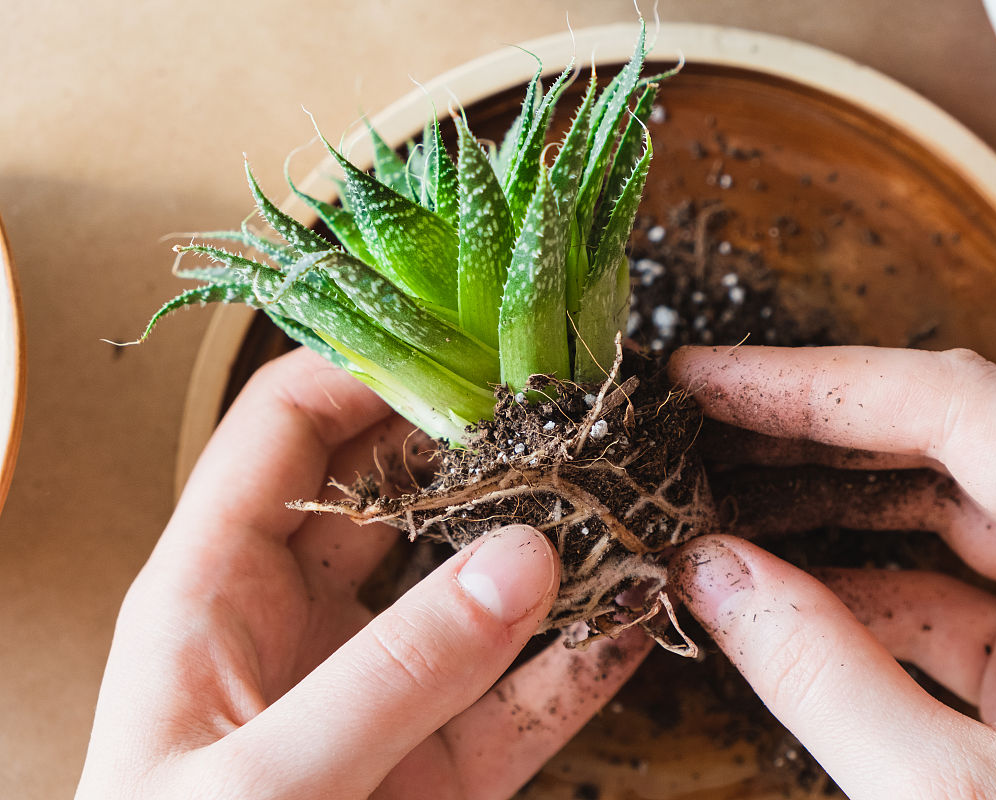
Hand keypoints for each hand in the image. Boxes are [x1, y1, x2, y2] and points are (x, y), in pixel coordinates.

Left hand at [76, 348, 648, 799]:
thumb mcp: (266, 780)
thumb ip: (395, 672)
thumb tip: (526, 560)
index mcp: (215, 589)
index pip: (290, 429)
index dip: (374, 373)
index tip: (475, 354)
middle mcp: (303, 623)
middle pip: (405, 496)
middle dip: (492, 456)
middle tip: (578, 417)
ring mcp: (382, 692)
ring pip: (479, 592)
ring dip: (555, 553)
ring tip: (630, 506)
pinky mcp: (439, 764)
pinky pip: (523, 696)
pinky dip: (582, 660)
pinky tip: (636, 619)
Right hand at [669, 345, 995, 798]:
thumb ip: (816, 670)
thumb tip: (706, 570)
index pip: (961, 410)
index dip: (816, 384)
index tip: (709, 381)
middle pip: (950, 446)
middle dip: (810, 435)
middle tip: (699, 425)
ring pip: (942, 517)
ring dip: (823, 510)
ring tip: (717, 501)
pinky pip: (944, 597)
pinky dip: (854, 589)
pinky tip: (772, 590)